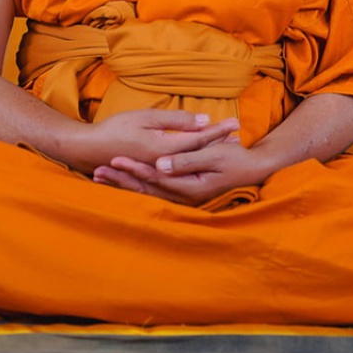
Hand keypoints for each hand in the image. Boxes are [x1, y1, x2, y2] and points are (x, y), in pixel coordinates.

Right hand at [65, 109, 237, 173]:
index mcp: (164, 151)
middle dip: (218, 145)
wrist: (89, 150)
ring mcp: (161, 173)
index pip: (199, 140)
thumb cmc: (116, 129)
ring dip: (209, 154)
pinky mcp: (155, 176)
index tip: (235, 124)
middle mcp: (166, 165)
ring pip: (192, 163)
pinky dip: (194, 161)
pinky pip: (181, 170)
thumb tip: (203, 121)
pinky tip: (202, 157)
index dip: (217, 131)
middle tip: (238, 138)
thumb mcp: (146, 118)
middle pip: (199, 154)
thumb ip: (175, 122)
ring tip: (226, 146)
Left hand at [93, 134, 273, 204]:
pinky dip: (135, 186)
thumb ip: (185, 160)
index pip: (155, 178)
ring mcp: (182, 197)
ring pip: (146, 192)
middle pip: (146, 188)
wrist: (254, 169)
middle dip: (121, 179)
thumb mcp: (212, 156)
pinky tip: (120, 181)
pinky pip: (153, 192)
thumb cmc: (236, 159)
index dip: (134, 169)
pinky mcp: (182, 192)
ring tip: (100, 177)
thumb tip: (160, 165)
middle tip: (98, 171)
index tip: (114, 160)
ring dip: (123, 184)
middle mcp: (183, 197)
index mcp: (189, 187)